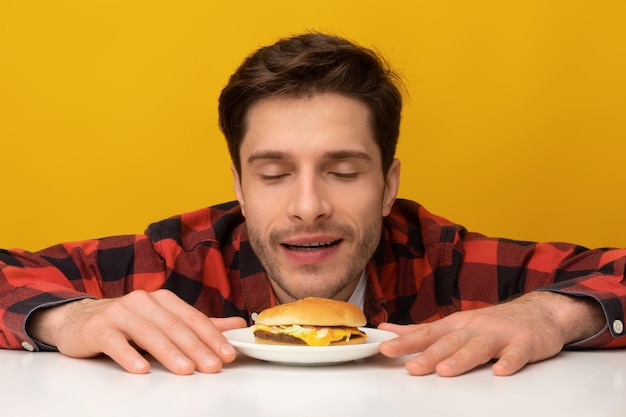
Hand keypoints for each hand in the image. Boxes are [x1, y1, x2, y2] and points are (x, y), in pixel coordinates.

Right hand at [27, 289, 246, 374]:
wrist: (79, 320)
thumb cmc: (127, 323)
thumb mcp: (164, 321)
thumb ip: (199, 325)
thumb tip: (237, 325)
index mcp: (163, 300)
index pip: (193, 318)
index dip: (213, 336)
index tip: (228, 354)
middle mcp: (143, 302)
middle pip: (174, 326)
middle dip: (196, 347)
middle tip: (212, 366)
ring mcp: (119, 313)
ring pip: (148, 333)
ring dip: (169, 352)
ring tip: (185, 369)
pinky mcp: (98, 328)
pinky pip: (115, 342)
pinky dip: (129, 355)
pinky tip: (141, 369)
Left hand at [378, 291, 604, 376]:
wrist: (539, 311)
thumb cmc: (491, 322)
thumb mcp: (454, 324)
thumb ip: (422, 331)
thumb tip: (388, 330)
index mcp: (456, 325)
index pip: (426, 333)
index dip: (405, 342)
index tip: (385, 348)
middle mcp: (474, 327)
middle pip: (449, 342)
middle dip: (429, 355)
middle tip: (411, 368)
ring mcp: (500, 334)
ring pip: (478, 347)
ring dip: (461, 359)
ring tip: (445, 371)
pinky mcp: (525, 343)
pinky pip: (517, 353)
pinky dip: (509, 361)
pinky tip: (501, 371)